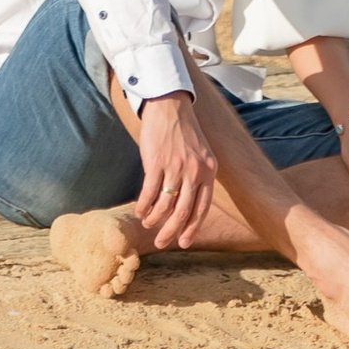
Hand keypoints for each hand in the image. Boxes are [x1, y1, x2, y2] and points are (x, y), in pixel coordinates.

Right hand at [133, 92, 219, 248]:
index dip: (192, 227)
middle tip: (161, 243)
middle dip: (171, 232)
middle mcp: (195, 171)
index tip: (183, 242)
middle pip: (183, 212)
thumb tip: (188, 204)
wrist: (169, 105)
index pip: (202, 207)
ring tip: (148, 224)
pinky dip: (143, 206)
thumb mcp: (201, 153)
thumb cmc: (183, 131)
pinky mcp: (156, 162)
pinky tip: (139, 211)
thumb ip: (198, 176)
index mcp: (208, 170)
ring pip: (165, 206)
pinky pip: (149, 193)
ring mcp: (176, 167)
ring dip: (155, 219)